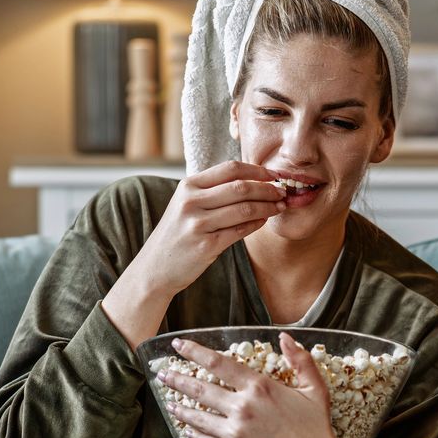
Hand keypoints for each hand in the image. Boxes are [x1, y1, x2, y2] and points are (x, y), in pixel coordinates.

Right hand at [132, 160, 285, 297]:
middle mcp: (191, 202)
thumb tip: (251, 180)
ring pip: (245, 209)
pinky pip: (240, 230)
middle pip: (241, 187)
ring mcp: (198, 224)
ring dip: (268, 207)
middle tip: (283, 192)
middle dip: (268, 188)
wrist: (155, 268)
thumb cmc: (176, 234)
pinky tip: (264, 221)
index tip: (274, 175)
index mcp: (188, 186)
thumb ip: (211, 190)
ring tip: (280, 206)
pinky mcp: (206, 246)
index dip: (257, 170)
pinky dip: (257, 224)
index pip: (230, 168)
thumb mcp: (186, 204)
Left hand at [159, 331, 347, 437]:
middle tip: (162, 374)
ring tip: (170, 403)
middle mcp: (242, 407)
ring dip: (180, 408)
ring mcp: (234, 432)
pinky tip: (188, 429)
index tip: (178, 344)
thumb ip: (300, 360)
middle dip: (177, 379)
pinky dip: (193, 433)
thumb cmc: (316, 430)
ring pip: (197, 416)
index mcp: (260, 387)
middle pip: (199, 388)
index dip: (194, 351)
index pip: (218, 363)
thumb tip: (284, 337)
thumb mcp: (315, 390)